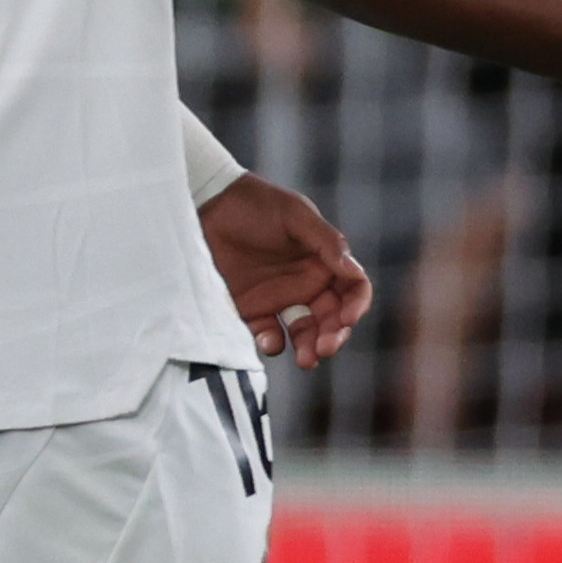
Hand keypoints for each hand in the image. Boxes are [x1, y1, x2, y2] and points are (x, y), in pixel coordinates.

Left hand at [197, 172, 371, 369]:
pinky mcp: (251, 311)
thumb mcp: (295, 213)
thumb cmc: (255, 203)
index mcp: (324, 261)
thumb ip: (326, 240)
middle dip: (334, 336)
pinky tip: (271, 342)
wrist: (205, 204)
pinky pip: (269, 335)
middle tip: (325, 348)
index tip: (347, 318)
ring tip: (307, 359)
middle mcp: (306, 284)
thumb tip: (351, 269)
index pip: (353, 289)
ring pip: (305, 333)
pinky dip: (273, 344)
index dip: (356, 306)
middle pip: (332, 318)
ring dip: (310, 348)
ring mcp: (279, 299)